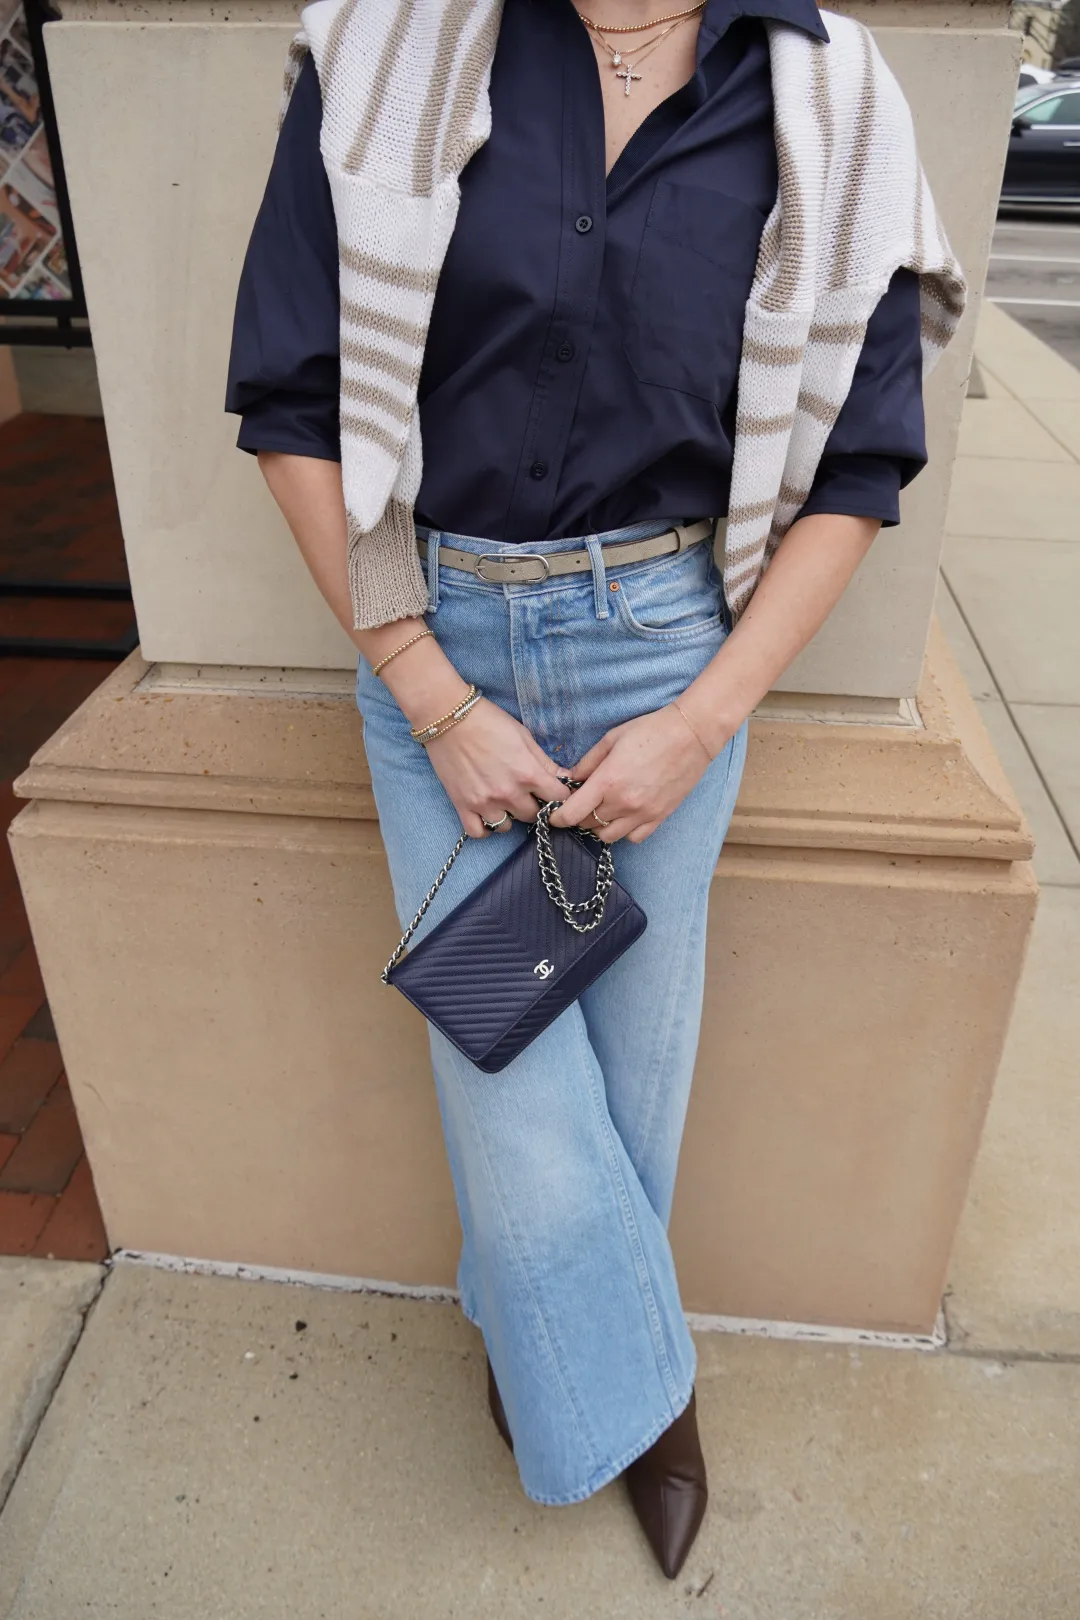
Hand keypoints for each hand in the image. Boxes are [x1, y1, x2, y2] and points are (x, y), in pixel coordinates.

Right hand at [425, 698, 568, 837]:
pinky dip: (486, 827)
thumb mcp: (524, 736)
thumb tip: (566, 779)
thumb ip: (545, 762)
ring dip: (510, 816)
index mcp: (528, 773)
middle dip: (535, 805)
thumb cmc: (488, 721)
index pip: (559, 798)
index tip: (554, 791)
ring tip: (505, 801)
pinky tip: (488, 814)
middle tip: (528, 793)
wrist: (447, 717)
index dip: (560, 794)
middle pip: (534, 815)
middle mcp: (509, 793)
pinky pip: (479, 832)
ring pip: (507, 826)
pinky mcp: (463, 805)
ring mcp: (485, 802)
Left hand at [549, 704, 716, 843]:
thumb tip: (571, 780)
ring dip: (599, 826)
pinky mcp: (659, 817)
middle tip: (581, 802)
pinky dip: (623, 831)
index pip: (572, 814)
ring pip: (608, 837)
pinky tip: (624, 816)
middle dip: (578, 816)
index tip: (554, 814)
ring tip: (602, 810)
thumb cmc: (651, 731)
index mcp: (608, 782)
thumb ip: (587, 763)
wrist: (692, 735)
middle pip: (587, 825)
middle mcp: (623, 803)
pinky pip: (633, 838)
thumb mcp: (611, 739)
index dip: (557, 817)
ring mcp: (643, 813)